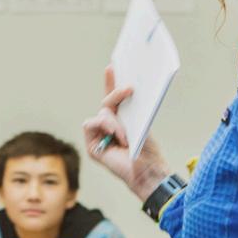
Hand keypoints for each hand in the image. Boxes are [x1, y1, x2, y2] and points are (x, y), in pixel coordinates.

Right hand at [82, 66, 169, 200]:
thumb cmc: (148, 151)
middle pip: (107, 102)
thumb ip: (129, 109)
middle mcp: (110, 127)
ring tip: (125, 135)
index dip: (111, 82)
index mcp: (123, 121)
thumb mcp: (141, 122)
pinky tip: (116, 136)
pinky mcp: (92, 146)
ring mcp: (100, 136)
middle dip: (116, 93)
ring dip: (113, 121)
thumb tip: (126, 88)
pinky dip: (104, 127)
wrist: (146, 170)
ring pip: (101, 114)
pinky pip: (90, 124)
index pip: (115, 99)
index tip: (112, 66)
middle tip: (129, 89)